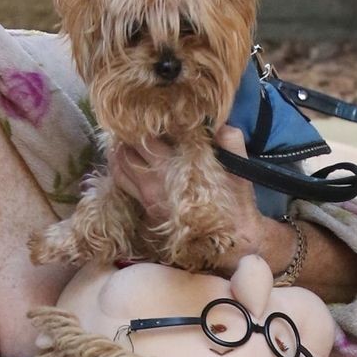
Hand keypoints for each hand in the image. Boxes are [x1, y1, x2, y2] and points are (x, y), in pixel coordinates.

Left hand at [108, 125, 287, 273]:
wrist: (232, 240)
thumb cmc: (234, 202)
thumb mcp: (238, 169)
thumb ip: (230, 141)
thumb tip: (219, 123)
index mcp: (173, 169)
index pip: (145, 141)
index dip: (143, 125)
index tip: (148, 116)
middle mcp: (154, 185)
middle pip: (124, 153)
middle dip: (125, 138)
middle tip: (131, 126)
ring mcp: (146, 200)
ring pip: (118, 171)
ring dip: (118, 154)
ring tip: (125, 142)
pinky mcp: (146, 212)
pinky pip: (123, 187)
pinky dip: (120, 172)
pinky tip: (127, 163)